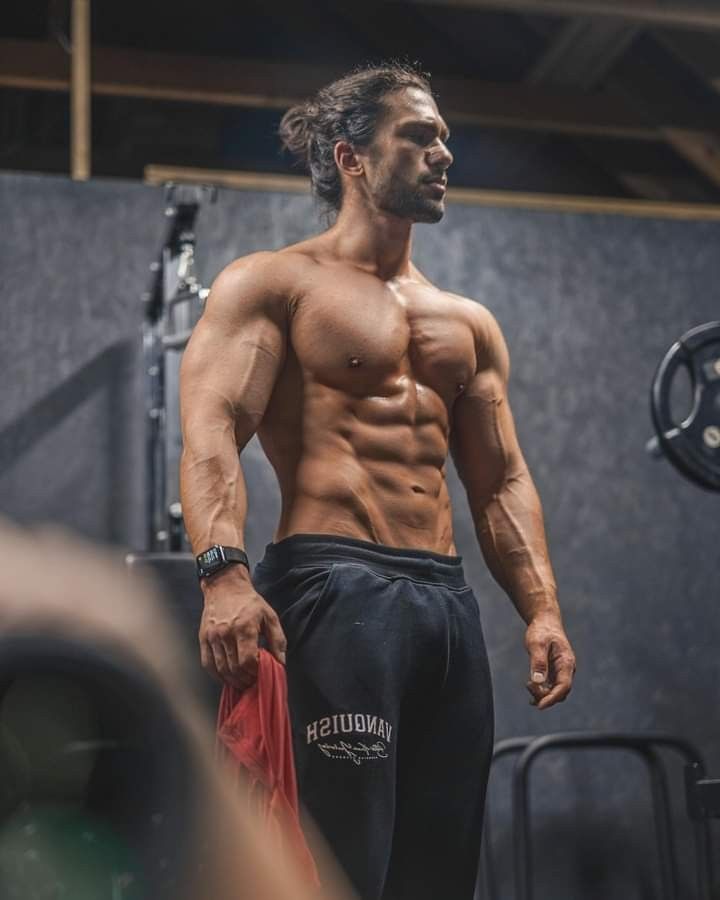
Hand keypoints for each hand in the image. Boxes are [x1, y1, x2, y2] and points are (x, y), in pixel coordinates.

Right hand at [199, 567, 286, 689]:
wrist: (225, 587)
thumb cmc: (250, 602)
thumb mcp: (270, 616)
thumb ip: (278, 640)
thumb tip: (280, 662)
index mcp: (244, 627)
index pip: (248, 660)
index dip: (255, 672)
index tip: (260, 673)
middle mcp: (226, 633)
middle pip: (234, 668)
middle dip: (245, 679)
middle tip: (252, 682)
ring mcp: (212, 637)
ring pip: (221, 669)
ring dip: (232, 680)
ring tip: (242, 682)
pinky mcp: (203, 638)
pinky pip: (207, 664)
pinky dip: (217, 675)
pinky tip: (226, 677)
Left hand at [524, 612, 575, 709]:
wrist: (545, 621)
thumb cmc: (542, 631)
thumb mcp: (537, 644)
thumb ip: (538, 662)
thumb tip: (537, 681)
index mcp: (566, 662)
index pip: (564, 686)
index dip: (552, 698)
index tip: (539, 705)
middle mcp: (567, 669)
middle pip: (560, 692)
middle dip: (545, 696)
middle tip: (528, 685)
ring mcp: (562, 671)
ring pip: (555, 691)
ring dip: (542, 694)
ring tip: (528, 685)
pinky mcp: (555, 671)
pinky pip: (551, 686)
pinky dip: (541, 690)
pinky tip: (531, 689)